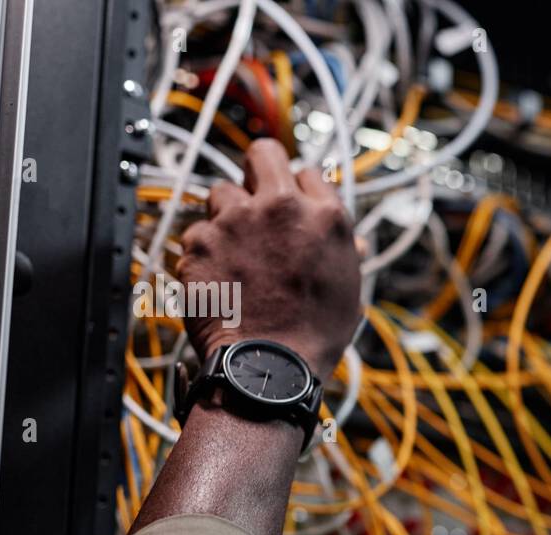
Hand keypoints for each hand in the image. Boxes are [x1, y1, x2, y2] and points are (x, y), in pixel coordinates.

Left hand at [178, 138, 360, 377]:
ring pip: (221, 192)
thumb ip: (344, 251)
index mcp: (325, 216)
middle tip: (255, 198)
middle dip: (258, 172)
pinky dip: (204, 251)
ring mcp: (236, 220)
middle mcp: (281, 207)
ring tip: (236, 250)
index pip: (308, 172)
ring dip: (227, 215)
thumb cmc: (314, 334)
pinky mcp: (200, 240)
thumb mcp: (348, 289)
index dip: (299, 190)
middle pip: (262, 154)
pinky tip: (219, 277)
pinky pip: (196, 232)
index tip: (293, 207)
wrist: (270, 365)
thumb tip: (353, 240)